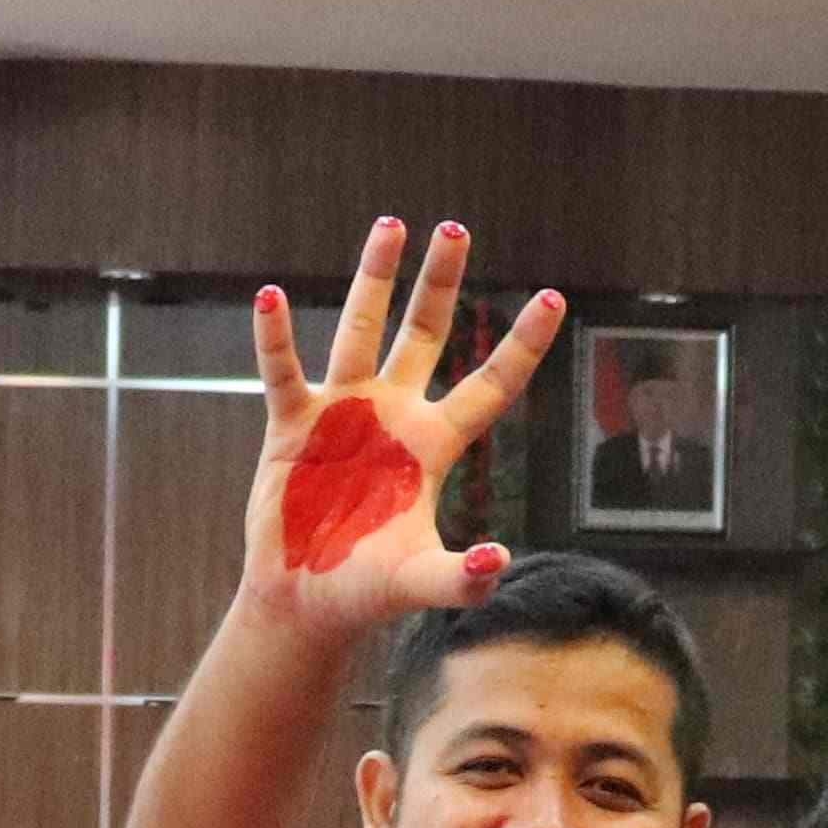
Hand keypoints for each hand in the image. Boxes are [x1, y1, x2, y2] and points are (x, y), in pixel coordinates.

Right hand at [243, 217, 568, 636]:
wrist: (304, 602)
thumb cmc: (366, 593)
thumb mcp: (418, 581)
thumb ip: (459, 577)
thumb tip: (498, 563)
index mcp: (434, 445)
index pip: (491, 383)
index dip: (522, 343)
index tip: (555, 297)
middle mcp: (393, 416)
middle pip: (425, 333)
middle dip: (440, 282)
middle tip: (455, 227)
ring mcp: (343, 413)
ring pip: (361, 329)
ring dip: (374, 278)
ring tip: (390, 225)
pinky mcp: (293, 425)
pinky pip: (284, 371)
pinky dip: (276, 337)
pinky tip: (272, 297)